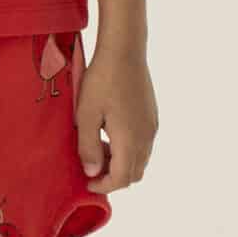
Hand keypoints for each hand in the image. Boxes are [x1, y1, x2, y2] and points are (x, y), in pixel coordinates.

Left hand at [75, 47, 157, 193]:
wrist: (124, 50)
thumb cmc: (101, 80)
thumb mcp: (86, 115)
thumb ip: (88, 147)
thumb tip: (93, 173)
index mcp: (130, 140)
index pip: (122, 179)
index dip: (104, 186)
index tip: (87, 182)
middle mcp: (146, 137)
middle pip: (134, 173)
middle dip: (113, 178)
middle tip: (91, 168)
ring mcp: (152, 126)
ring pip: (140, 159)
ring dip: (121, 163)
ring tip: (97, 148)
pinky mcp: (152, 116)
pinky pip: (143, 144)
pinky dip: (128, 150)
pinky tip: (109, 132)